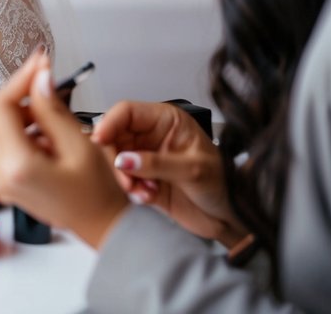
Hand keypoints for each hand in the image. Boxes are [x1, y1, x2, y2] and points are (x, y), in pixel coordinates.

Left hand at [0, 52, 128, 247]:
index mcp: (17, 165)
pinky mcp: (5, 182)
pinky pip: (5, 145)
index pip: (2, 107)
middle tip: (48, 81)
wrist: (102, 226)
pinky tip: (46, 132)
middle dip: (21, 95)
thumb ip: (53, 109)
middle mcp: (0, 174)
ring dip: (22, 113)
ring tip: (52, 113)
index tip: (40, 62)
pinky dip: (22, 131)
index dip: (20, 79)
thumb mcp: (80, 144)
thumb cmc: (98, 192)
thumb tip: (39, 78)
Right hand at [91, 101, 245, 246]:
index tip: (100, 140)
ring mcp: (146, 158)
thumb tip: (124, 159)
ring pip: (116, 159)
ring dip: (124, 177)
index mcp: (166, 121)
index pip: (128, 112)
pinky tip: (148, 196)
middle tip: (125, 177)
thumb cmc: (223, 184)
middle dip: (115, 157)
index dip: (110, 123)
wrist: (230, 217)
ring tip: (141, 190)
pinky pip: (124, 180)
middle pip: (115, 136)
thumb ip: (156, 163)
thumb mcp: (192, 169)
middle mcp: (153, 136)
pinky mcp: (143, 179)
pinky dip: (131, 190)